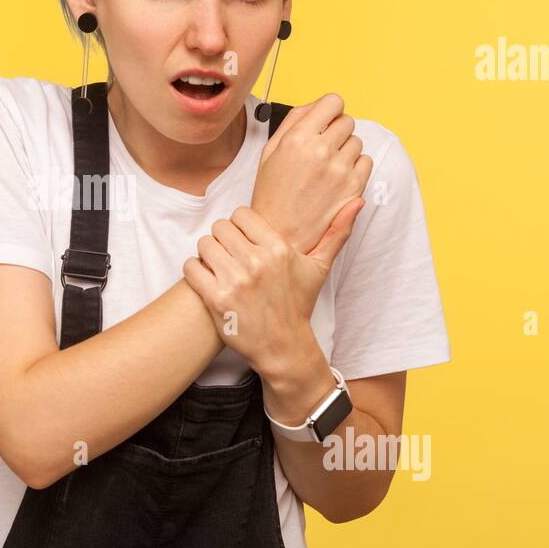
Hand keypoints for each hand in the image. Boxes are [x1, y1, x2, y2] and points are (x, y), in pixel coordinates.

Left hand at [182, 202, 364, 379]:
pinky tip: (207, 278)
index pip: (241, 214)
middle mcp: (257, 262)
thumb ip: (336, 232)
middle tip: (228, 253)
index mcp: (279, 249)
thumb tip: (357, 202)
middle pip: (220, 227)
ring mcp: (235, 281)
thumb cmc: (297, 304)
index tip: (243, 239)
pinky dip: (194, 271)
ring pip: (204, 244)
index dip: (239, 225)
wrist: (282, 346)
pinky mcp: (216, 299)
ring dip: (207, 254)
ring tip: (218, 265)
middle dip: (222, 238)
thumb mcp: (319, 268)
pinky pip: (191, 267)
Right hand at [251, 93, 373, 255]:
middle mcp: (321, 151)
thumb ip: (294, 121)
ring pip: (357, 141)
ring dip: (345, 150)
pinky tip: (337, 178)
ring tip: (326, 167)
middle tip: (322, 148)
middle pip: (347, 121)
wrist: (281, 234)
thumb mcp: (270, 151)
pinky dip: (355, 166)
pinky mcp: (353, 186)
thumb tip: (316, 105)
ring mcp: (340, 169)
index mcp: (298, 138)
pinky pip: (366, 161)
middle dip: (336, 131)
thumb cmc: (272, 195)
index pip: (332, 102)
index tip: (326, 119)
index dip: (329, 110)